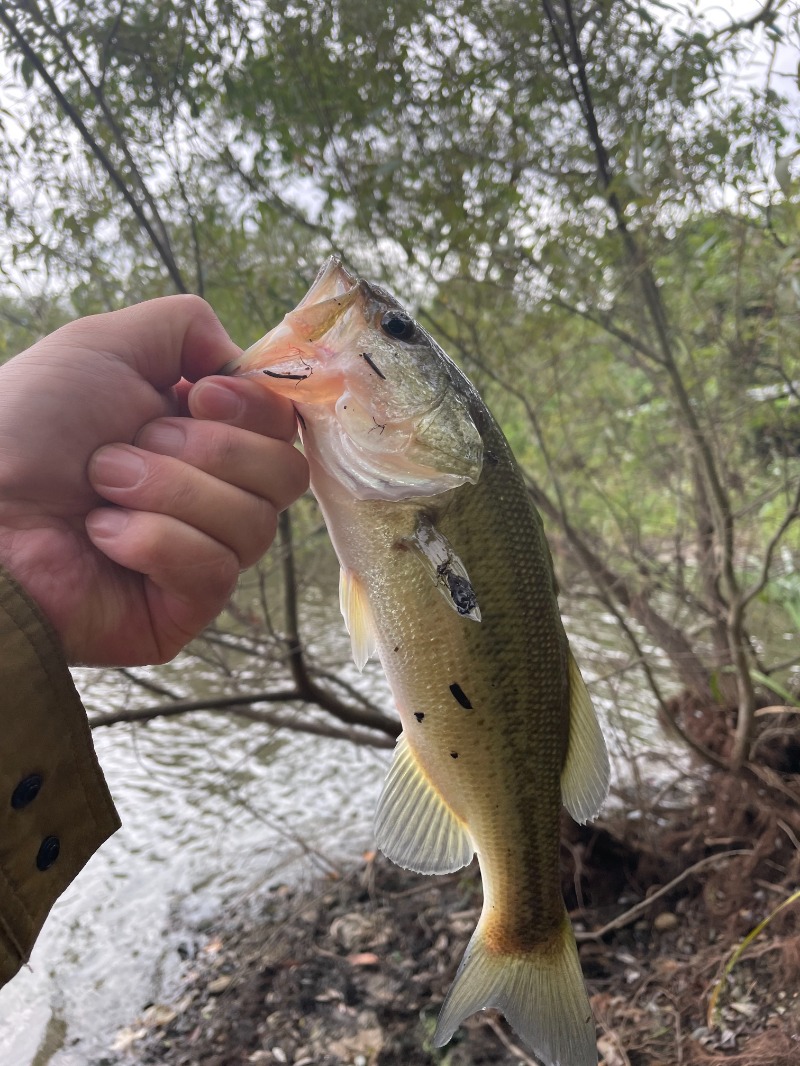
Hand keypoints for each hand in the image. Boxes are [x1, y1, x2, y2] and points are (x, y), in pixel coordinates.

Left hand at [0, 296, 307, 665]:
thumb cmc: (25, 423)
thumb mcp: (104, 344)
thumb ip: (186, 327)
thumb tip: (240, 364)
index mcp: (204, 437)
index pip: (285, 430)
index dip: (256, 409)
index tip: (199, 396)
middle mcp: (213, 496)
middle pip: (285, 477)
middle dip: (208, 452)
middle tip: (131, 446)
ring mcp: (201, 557)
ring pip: (254, 526)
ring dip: (168, 492)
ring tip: (101, 488)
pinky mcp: (182, 611)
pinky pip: (214, 571)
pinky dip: (152, 542)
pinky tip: (100, 536)